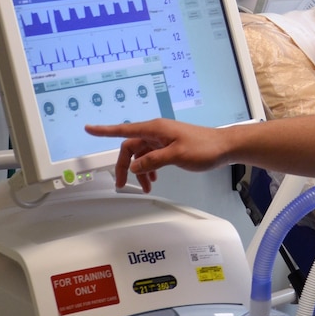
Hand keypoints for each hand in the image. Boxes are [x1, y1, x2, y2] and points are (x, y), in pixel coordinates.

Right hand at [85, 119, 230, 191]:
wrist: (225, 147)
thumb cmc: (204, 147)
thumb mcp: (176, 155)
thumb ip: (153, 160)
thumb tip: (134, 166)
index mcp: (155, 129)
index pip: (124, 129)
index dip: (105, 130)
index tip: (89, 129)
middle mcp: (157, 132)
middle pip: (131, 147)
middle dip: (125, 165)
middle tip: (121, 184)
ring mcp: (164, 139)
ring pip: (142, 154)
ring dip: (140, 170)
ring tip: (144, 186)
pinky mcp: (171, 146)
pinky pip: (153, 157)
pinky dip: (150, 168)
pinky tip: (153, 179)